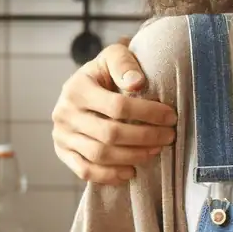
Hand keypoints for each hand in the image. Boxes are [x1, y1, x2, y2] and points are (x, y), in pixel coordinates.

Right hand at [51, 37, 177, 184]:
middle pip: (110, 134)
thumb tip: (137, 83)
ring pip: (99, 155)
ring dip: (133, 156)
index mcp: (77, 88)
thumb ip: (124, 63)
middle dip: (145, 137)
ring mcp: (61, 135)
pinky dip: (109, 175)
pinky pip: (85, 171)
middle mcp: (64, 113)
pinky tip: (131, 171)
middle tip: (168, 137)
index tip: (170, 117)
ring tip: (155, 151)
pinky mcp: (63, 152)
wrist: (81, 87)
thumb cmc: (104, 73)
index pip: (117, 106)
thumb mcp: (113, 57)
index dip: (148, 114)